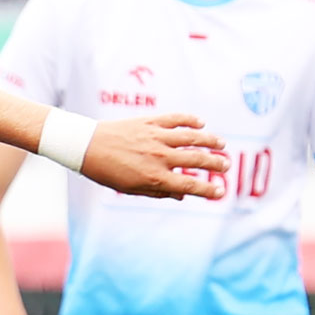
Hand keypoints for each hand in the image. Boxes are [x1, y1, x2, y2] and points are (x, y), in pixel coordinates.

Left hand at [81, 112, 229, 200]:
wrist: (87, 147)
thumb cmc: (107, 172)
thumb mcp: (131, 188)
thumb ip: (159, 191)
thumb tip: (182, 194)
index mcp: (155, 177)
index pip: (190, 185)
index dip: (208, 190)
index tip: (220, 192)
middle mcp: (159, 157)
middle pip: (197, 160)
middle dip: (216, 164)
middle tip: (227, 166)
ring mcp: (156, 137)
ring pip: (192, 137)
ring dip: (211, 140)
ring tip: (221, 144)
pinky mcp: (151, 122)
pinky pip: (177, 119)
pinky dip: (191, 121)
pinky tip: (201, 124)